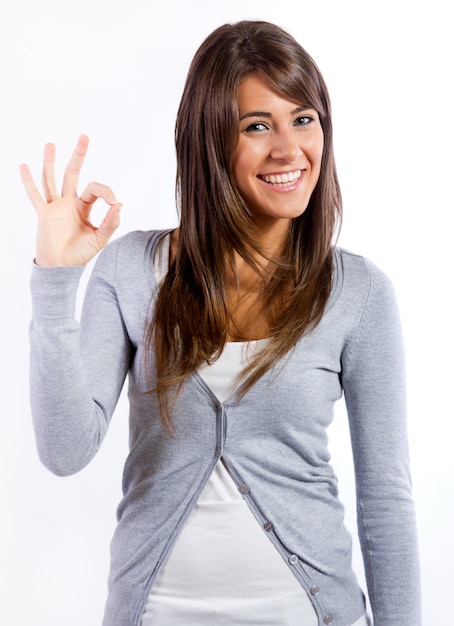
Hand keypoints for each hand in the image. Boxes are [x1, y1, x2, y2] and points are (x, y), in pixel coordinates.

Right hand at [20, 135, 121, 265]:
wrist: (62, 267)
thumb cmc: (80, 254)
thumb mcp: (100, 238)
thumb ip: (110, 222)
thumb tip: (119, 204)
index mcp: (84, 207)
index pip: (95, 189)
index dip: (106, 191)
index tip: (113, 202)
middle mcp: (69, 203)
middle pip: (74, 173)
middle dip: (79, 156)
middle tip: (84, 136)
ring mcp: (56, 207)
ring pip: (52, 179)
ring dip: (51, 162)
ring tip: (51, 144)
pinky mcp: (44, 213)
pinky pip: (35, 195)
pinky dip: (29, 182)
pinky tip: (24, 167)